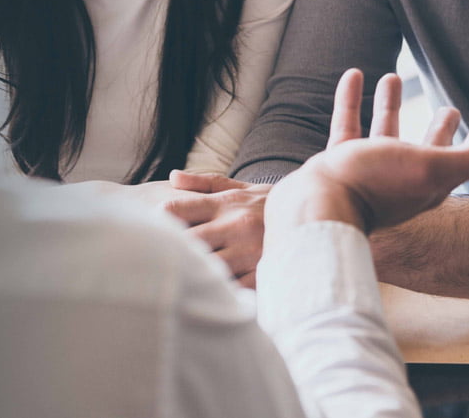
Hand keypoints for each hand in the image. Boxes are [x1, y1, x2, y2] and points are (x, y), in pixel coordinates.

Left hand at [162, 172, 270, 287]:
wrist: (315, 213)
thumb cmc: (267, 204)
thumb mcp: (240, 187)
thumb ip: (204, 182)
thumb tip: (173, 177)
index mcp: (224, 204)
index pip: (178, 209)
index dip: (159, 221)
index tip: (153, 230)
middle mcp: (234, 225)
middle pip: (187, 241)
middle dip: (172, 250)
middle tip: (159, 259)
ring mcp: (248, 250)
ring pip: (207, 267)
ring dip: (194, 273)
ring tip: (181, 279)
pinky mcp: (262, 271)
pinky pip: (232, 287)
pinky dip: (220, 290)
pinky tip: (211, 292)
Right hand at [269, 69, 468, 233]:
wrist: (317, 206)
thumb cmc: (375, 185)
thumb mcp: (431, 169)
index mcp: (430, 181)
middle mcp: (402, 177)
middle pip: (429, 149)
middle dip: (441, 129)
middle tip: (450, 110)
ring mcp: (369, 171)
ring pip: (384, 132)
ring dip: (390, 105)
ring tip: (393, 77)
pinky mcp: (339, 163)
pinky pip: (347, 125)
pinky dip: (351, 99)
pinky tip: (353, 76)